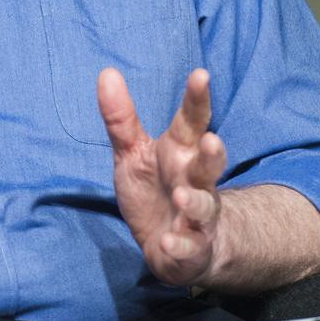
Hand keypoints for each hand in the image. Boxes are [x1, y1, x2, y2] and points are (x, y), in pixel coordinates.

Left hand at [97, 67, 227, 285]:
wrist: (176, 245)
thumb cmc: (156, 188)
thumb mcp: (133, 152)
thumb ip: (122, 118)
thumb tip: (107, 72)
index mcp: (180, 152)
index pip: (192, 121)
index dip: (197, 99)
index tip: (200, 75)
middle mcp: (194, 180)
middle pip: (209, 164)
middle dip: (213, 154)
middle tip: (212, 140)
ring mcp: (197, 216)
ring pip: (203, 206)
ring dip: (195, 202)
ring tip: (182, 197)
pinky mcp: (191, 247)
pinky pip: (188, 247)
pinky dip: (179, 245)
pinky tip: (167, 241)